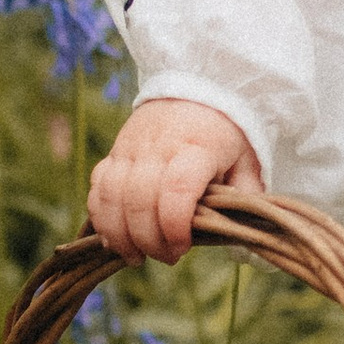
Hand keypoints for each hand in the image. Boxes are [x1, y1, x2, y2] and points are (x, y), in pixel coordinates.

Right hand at [86, 98, 262, 262]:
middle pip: (138, 200)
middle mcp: (158, 147)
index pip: (176, 188)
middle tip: (167, 257)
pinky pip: (97, 189)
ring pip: (110, 197)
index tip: (183, 247)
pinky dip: (101, 219)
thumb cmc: (226, 131)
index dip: (174, 225)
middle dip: (149, 240)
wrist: (195, 87)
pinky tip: (115, 240)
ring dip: (120, 235)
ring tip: (137, 257)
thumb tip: (243, 233)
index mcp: (197, 148)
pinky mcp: (113, 154)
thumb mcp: (246, 158)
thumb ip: (245, 195)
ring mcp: (130, 149)